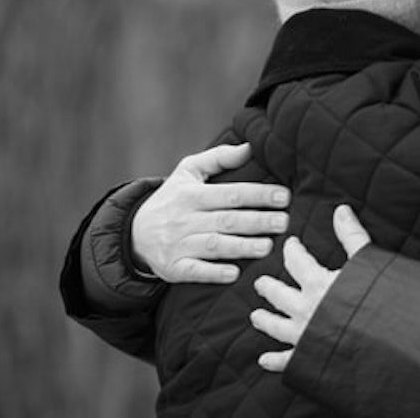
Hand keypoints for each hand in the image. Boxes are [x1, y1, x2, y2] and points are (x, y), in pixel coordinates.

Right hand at [131, 143, 289, 282]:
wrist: (134, 232)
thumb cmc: (173, 198)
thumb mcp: (188, 171)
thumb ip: (219, 158)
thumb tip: (250, 147)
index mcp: (191, 194)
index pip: (230, 193)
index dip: (258, 194)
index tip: (284, 196)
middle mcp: (184, 219)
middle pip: (226, 220)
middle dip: (257, 221)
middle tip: (284, 222)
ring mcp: (178, 244)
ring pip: (214, 245)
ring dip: (241, 247)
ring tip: (268, 247)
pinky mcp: (173, 268)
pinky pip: (194, 271)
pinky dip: (213, 273)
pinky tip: (234, 273)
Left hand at [250, 205, 371, 371]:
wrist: (382, 342)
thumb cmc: (375, 302)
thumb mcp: (367, 261)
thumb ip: (352, 235)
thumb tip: (340, 209)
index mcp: (317, 284)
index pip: (297, 261)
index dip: (292, 250)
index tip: (290, 244)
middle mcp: (304, 309)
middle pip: (279, 295)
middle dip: (270, 287)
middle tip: (260, 282)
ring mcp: (303, 335)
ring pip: (276, 326)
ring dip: (265, 320)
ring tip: (255, 316)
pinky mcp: (309, 357)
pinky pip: (287, 360)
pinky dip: (275, 360)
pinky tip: (264, 360)